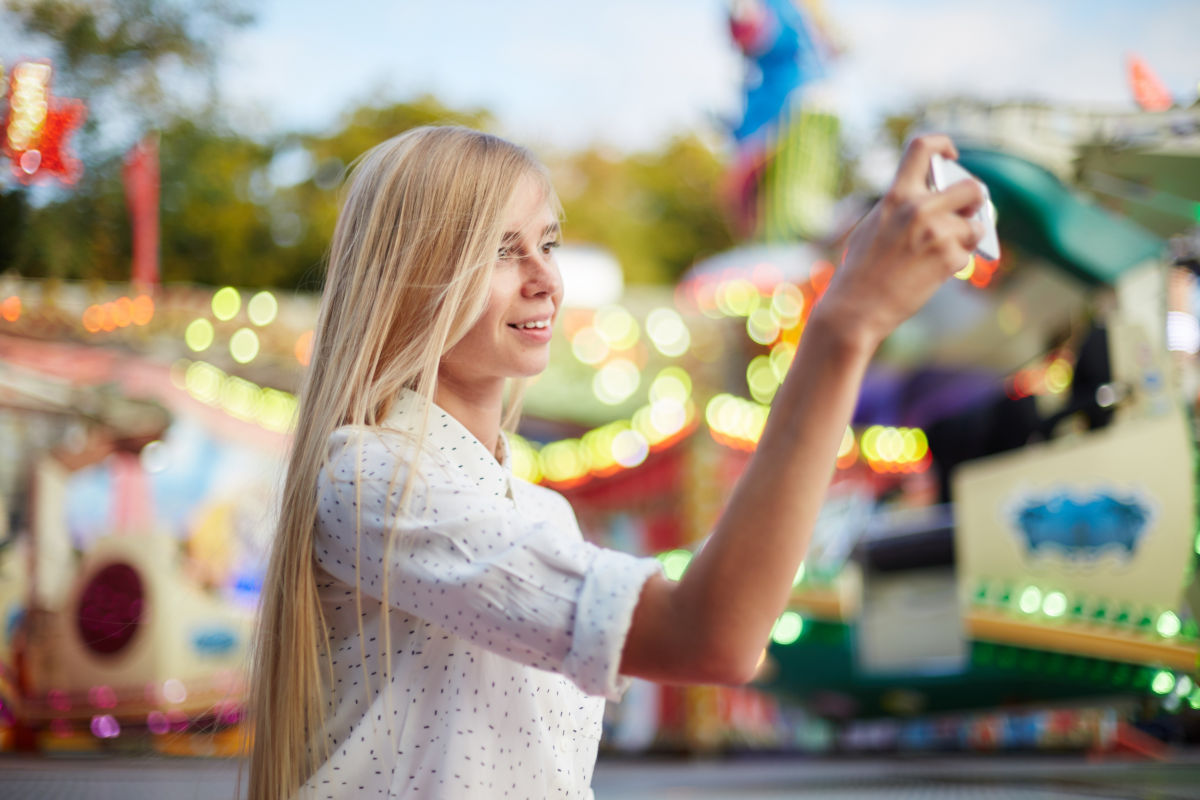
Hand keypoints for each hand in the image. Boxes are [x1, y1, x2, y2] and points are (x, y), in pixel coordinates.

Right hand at [817, 134, 985, 352]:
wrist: (854, 309)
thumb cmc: (859, 271)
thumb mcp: (873, 226)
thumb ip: (902, 209)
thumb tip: (937, 203)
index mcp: (897, 195)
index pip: (923, 148)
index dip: (943, 145)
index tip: (950, 156)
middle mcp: (920, 208)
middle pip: (972, 188)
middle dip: (976, 200)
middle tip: (968, 212)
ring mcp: (938, 233)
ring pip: (976, 226)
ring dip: (967, 238)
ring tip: (944, 252)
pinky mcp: (949, 260)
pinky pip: (968, 254)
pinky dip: (956, 263)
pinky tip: (934, 273)